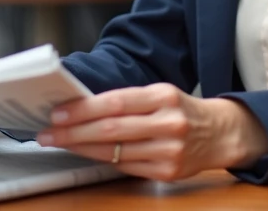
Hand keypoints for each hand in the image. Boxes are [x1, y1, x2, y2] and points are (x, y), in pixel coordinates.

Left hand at [35, 84, 267, 181]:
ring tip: (58, 143)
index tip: (57, 113)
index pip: (115, 102)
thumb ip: (127, 100)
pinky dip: (102, 160)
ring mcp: (169, 151)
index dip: (83, 109)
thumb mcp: (160, 94)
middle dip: (73, 132)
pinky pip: (126, 166)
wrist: (220, 133)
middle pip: (111, 129)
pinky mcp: (168, 173)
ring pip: (114, 151)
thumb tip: (81, 107)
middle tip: (46, 133)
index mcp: (164, 96)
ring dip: (81, 148)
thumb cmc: (181, 109)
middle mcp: (169, 123)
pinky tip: (85, 153)